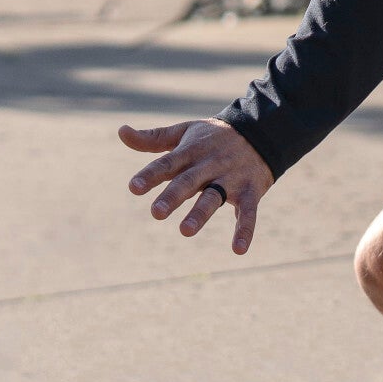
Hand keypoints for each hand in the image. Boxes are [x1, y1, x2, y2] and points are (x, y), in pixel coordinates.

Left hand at [120, 118, 273, 255]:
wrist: (260, 132)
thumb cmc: (212, 137)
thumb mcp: (183, 133)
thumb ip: (153, 139)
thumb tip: (121, 132)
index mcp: (190, 151)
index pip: (168, 163)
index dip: (151, 175)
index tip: (134, 187)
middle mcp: (209, 165)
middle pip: (189, 181)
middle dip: (173, 196)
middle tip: (156, 213)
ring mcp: (230, 179)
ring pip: (214, 197)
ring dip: (200, 214)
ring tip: (185, 231)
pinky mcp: (250, 191)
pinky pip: (248, 212)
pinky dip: (245, 230)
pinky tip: (238, 249)